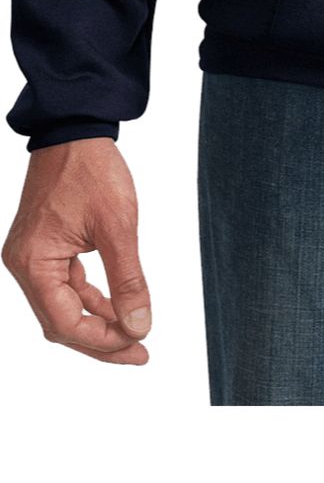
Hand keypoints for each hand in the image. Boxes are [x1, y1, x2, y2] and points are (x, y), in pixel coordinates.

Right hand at [3, 138, 150, 363]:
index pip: (65, 322)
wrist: (75, 129)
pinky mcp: (43, 247)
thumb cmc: (92, 169)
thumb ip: (128, 279)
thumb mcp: (117, 226)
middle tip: (139, 352)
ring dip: (97, 321)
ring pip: (62, 306)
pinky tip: (117, 306)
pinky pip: (64, 285)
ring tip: (134, 334)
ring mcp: (31, 256)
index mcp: (34, 263)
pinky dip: (91, 297)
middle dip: (100, 339)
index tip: (138, 343)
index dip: (102, 340)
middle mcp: (24, 264)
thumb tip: (140, 325)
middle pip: (60, 322)